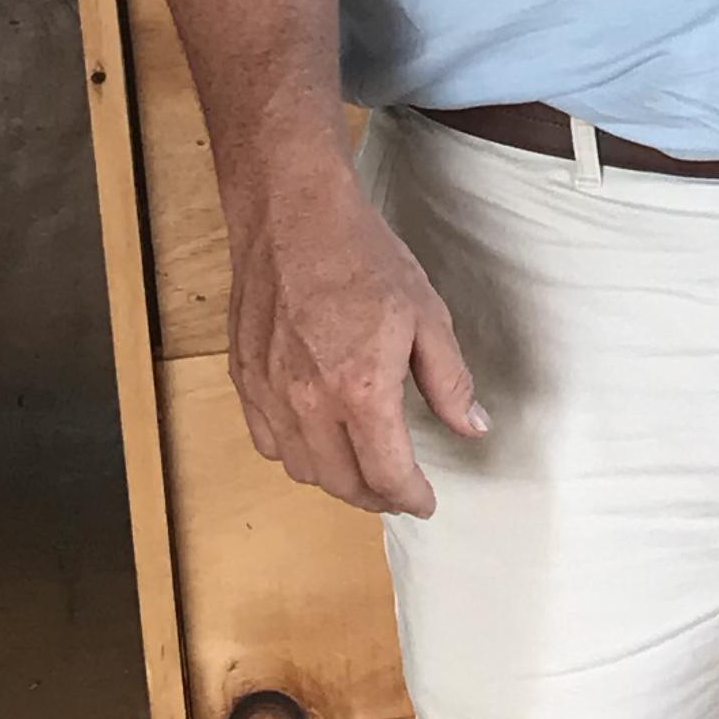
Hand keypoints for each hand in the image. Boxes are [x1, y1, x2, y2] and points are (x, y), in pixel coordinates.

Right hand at [226, 153, 486, 517]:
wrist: (294, 215)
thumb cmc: (363, 256)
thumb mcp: (427, 314)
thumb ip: (450, 380)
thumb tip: (473, 427)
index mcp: (361, 389)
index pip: (387, 473)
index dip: (411, 497)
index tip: (425, 503)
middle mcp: (308, 402)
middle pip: (341, 482)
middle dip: (376, 497)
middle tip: (398, 492)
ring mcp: (269, 393)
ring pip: (301, 468)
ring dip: (335, 480)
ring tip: (362, 470)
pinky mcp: (244, 378)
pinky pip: (267, 440)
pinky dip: (295, 454)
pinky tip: (317, 441)